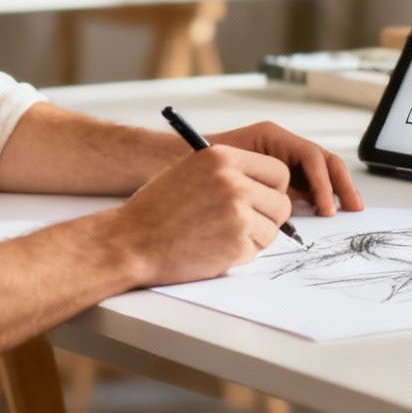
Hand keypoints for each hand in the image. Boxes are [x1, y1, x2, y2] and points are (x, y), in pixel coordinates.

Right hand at [108, 146, 292, 285]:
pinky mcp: (236, 245)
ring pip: (272, 231)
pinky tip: (211, 248)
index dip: (273, 189)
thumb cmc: (157, 209)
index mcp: (223, 157)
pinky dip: (238, 255)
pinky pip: (255, 252)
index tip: (263, 198)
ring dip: (253, 238)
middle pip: (281, 204)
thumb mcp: (192, 171)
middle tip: (243, 223)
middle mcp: (233, 182)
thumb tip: (266, 185)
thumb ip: (229, 172)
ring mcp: (237, 215)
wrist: (130, 241)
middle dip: (268, 217)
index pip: (278, 171)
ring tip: (219, 235)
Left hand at [207, 121, 365, 215]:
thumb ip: (259, 184)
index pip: (310, 156)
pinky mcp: (280, 177)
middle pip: (322, 160)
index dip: (322, 182)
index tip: (324, 208)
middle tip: (351, 207)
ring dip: (335, 190)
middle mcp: (281, 145)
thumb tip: (287, 205)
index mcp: (271, 136)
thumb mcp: (227, 168)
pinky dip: (320, 197)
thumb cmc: (195, 163)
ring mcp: (283, 159)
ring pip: (320, 172)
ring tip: (347, 210)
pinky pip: (307, 184)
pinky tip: (325, 214)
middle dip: (340, 183)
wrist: (175, 163)